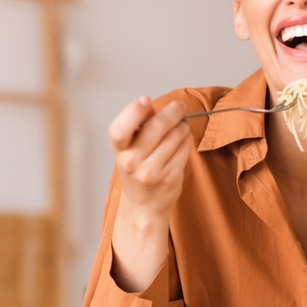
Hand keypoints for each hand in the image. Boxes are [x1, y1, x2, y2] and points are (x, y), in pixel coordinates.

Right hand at [108, 96, 193, 291]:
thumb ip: (137, 126)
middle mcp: (132, 162)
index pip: (119, 129)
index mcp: (119, 150)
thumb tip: (151, 106)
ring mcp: (152, 171)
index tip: (146, 100)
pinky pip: (185, 147)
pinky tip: (183, 140)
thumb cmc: (136, 171)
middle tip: (179, 107)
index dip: (133, 111)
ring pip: (176, 134)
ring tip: (181, 126)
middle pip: (157, 126)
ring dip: (183, 125)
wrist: (144, 206)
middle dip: (173, 111)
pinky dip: (188, 139)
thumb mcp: (129, 149)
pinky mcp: (171, 177)